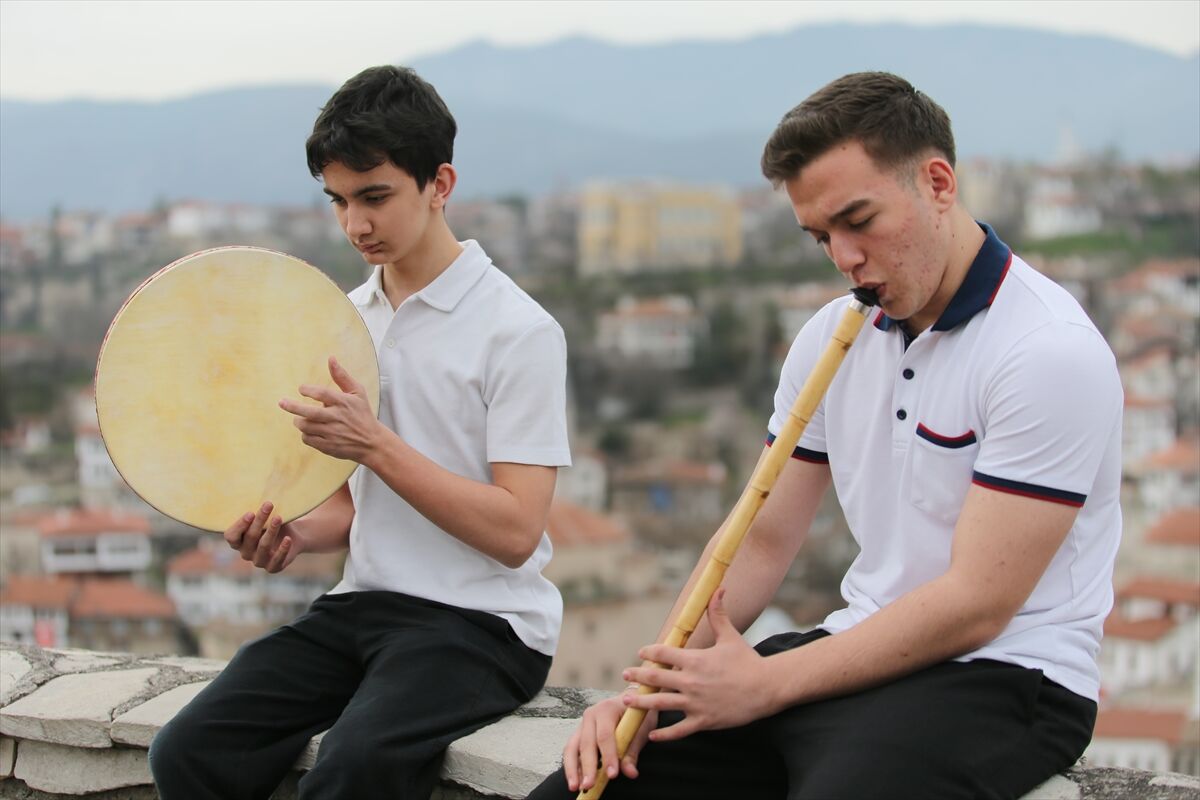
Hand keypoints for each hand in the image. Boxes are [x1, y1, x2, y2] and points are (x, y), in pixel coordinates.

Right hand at [223, 501, 302, 572]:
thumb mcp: (265, 516)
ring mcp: (259, 561)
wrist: (294, 536)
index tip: (250, 512)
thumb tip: (257, 488)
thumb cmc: (274, 522)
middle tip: (269, 505)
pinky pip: (276, 560)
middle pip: (250, 537)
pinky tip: (288, 539)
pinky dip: (282, 549)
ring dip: (271, 531)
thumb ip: (257, 510)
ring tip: (279, 518)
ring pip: (263, 546)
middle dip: (259, 520)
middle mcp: (245, 553)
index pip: (231, 536)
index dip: (239, 526)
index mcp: (238, 541)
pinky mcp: (273, 567)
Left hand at [279, 356, 380, 462]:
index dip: (308, 390)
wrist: (372, 442)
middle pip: (310, 412)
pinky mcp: (328, 446)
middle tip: (282, 402)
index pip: (322, 394)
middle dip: (293, 407)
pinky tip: (309, 430)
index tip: (301, 389)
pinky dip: (305, 434)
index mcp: (343, 403)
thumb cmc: (362, 414)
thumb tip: (331, 358)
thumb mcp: (357, 392)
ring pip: (306, 426)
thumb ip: (342, 376)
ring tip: (299, 418)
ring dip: (299, 421)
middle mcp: (337, 418)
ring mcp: (332, 433)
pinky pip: (308, 439)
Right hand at [563, 689, 656, 792]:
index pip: (605, 735)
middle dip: (587, 766)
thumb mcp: (641, 729)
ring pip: (572, 747)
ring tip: (575, 787)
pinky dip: (572, 766)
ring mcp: (582, 724)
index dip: (608, 756)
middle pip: (586, 743)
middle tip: (589, 784)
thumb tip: (630, 772)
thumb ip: (633, 751)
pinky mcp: (579, 734)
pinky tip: (575, 781)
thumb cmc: (637, 714)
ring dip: (572, 769)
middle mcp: (590, 715)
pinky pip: (571, 751)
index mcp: (607, 709)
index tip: (612, 774)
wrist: (631, 701)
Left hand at [621, 590, 774, 741]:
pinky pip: (679, 730)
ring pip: (660, 704)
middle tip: (624, 675)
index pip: (663, 654)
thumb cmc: (748, 661)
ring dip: (641, 702)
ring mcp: (696, 703)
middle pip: (656, 679)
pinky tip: (651, 734)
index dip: (649, 653)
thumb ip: (718, 614)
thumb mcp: (730, 636)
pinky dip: (664, 734)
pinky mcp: (704, 720)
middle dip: (637, 676)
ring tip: (627, 700)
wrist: (767, 688)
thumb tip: (718, 589)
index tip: (641, 653)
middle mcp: (691, 681)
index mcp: (695, 660)